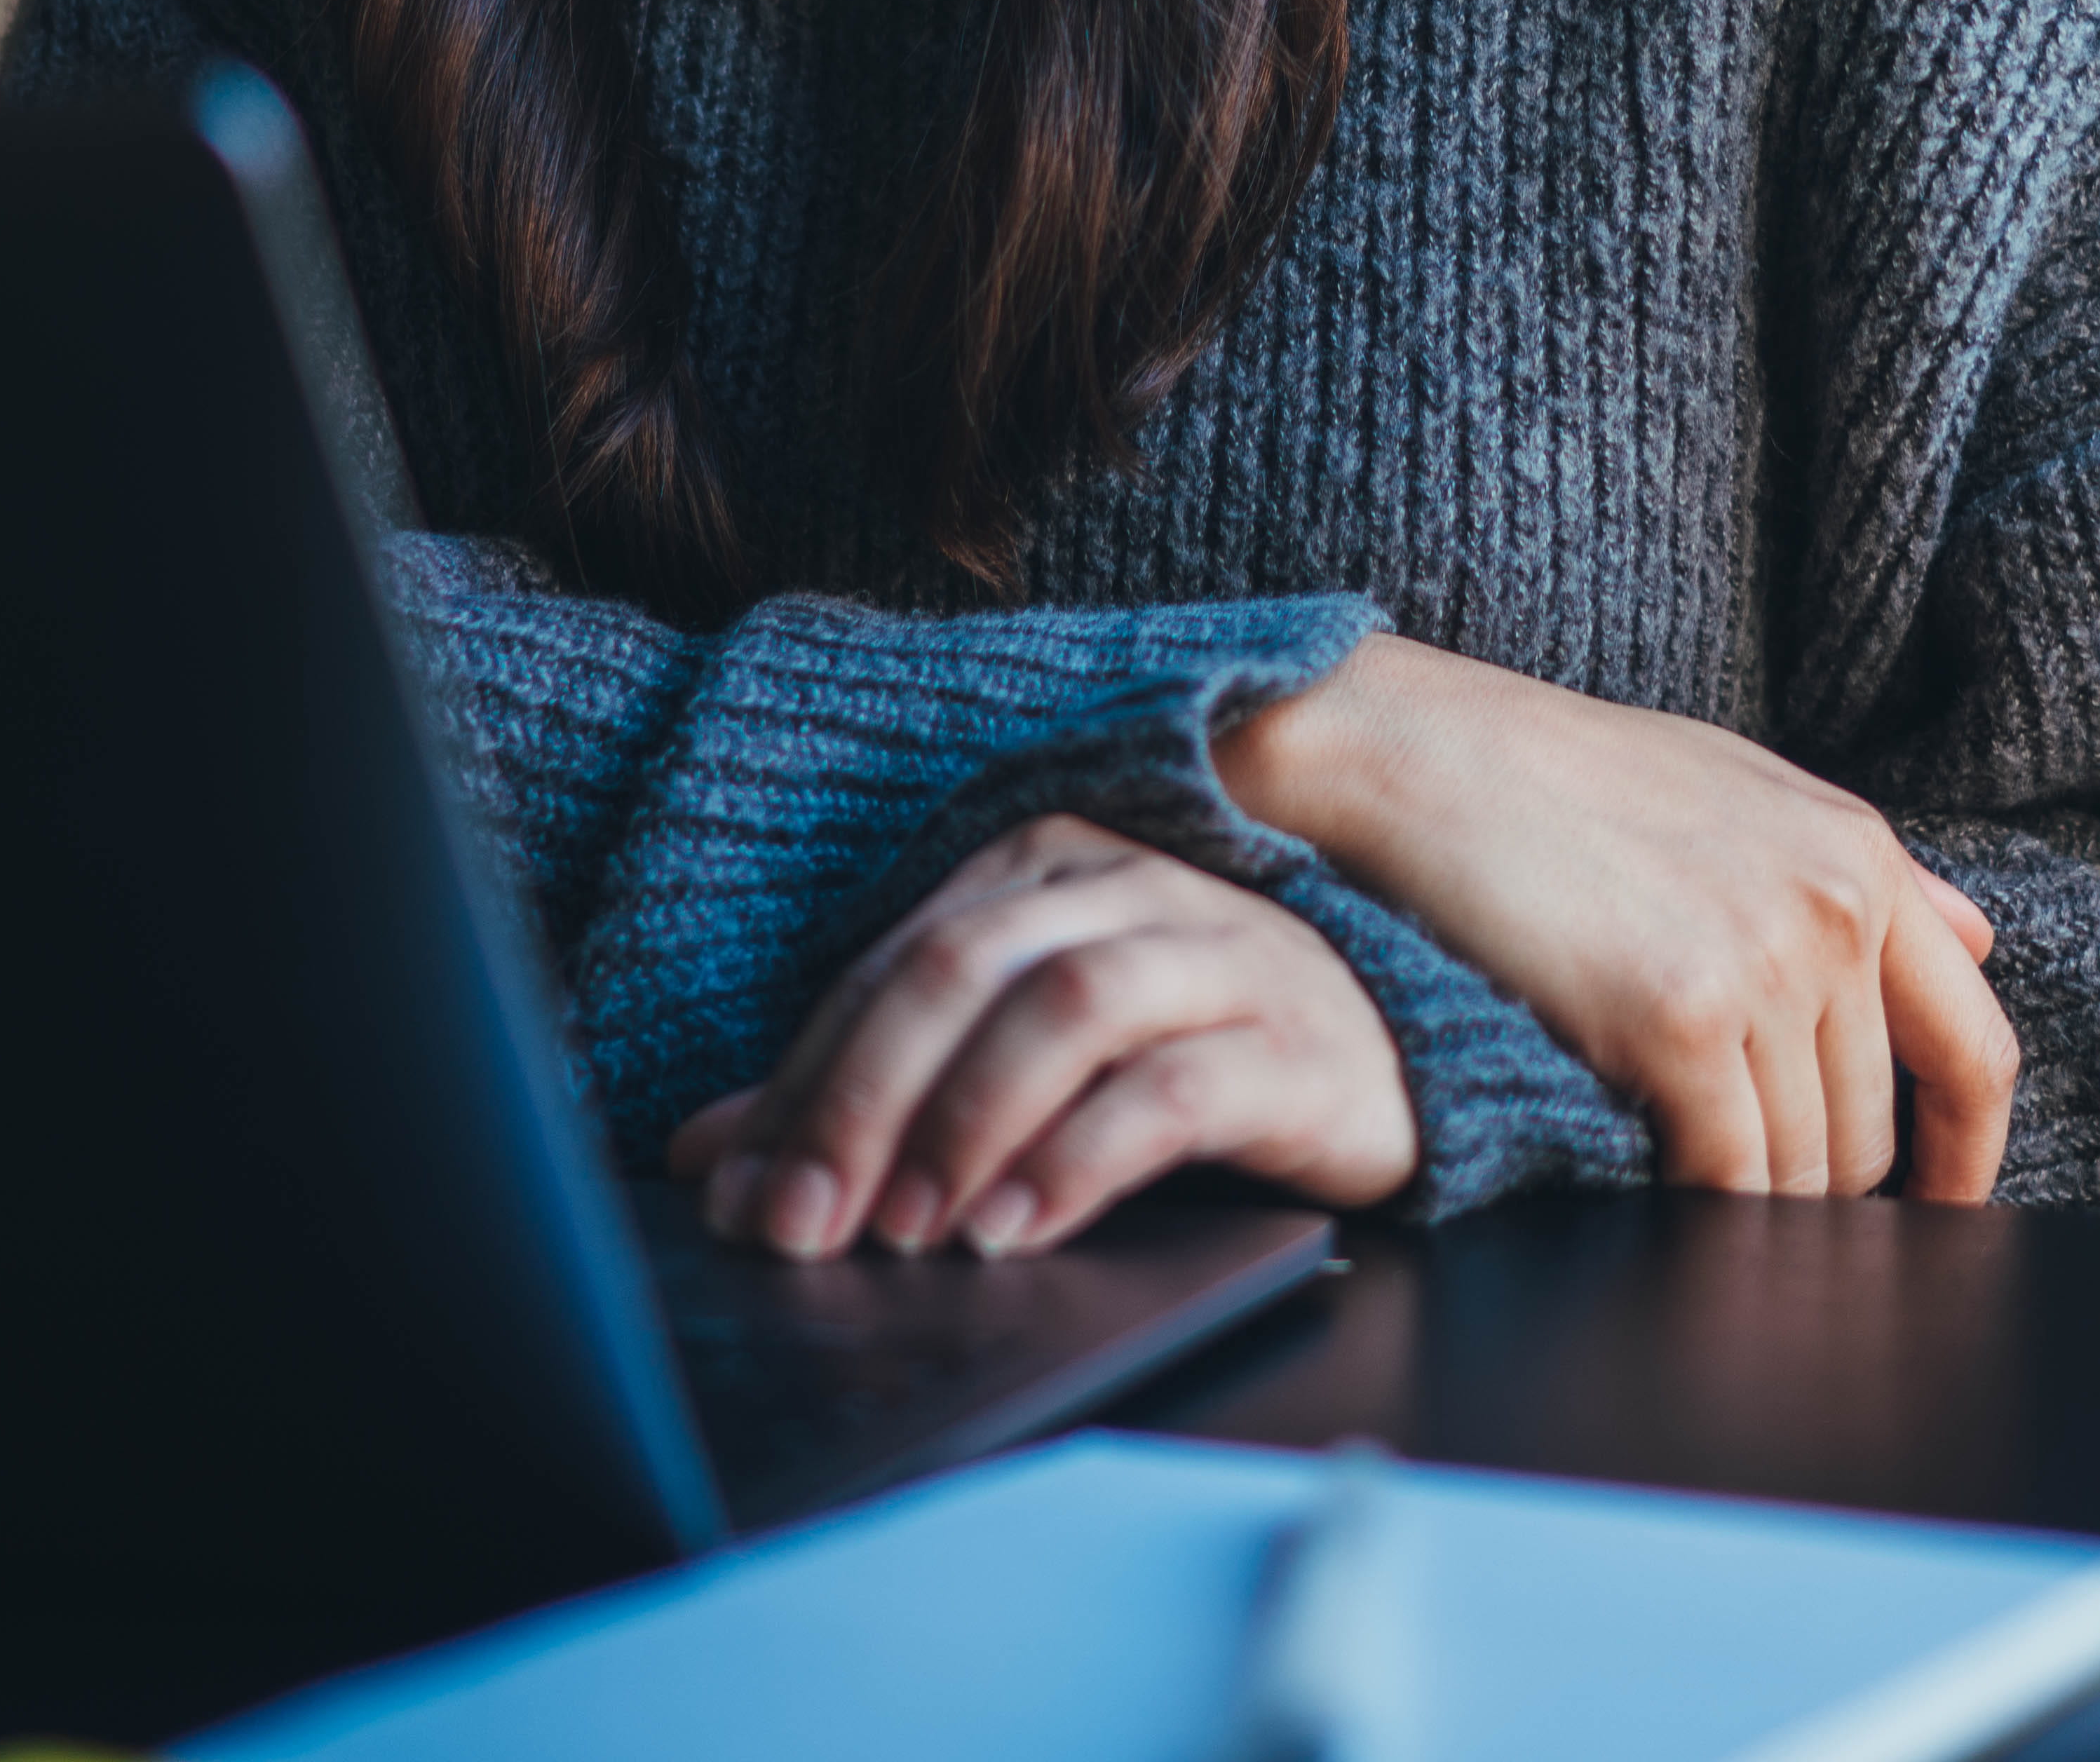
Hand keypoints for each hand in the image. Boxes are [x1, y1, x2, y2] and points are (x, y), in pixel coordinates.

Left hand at [668, 813, 1418, 1259]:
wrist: (1388, 1062)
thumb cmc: (1183, 1051)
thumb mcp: (1019, 1058)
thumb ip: (876, 1093)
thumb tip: (711, 1161)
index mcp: (1045, 868)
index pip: (890, 964)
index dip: (803, 1080)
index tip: (744, 1195)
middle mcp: (1128, 890)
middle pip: (961, 971)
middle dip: (864, 1104)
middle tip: (806, 1223)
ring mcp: (1219, 958)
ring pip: (1065, 1008)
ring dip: (968, 1123)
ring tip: (913, 1231)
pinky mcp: (1292, 1046)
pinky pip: (1171, 1091)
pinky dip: (1079, 1160)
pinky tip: (1019, 1229)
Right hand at [1215, 635, 2018, 1202]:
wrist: (1424, 755)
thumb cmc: (1569, 777)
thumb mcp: (1746, 789)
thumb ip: (1867, 875)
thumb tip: (1986, 940)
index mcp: (1859, 856)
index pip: (1975, 1047)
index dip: (1966, 1154)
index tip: (1942, 1204)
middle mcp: (1831, 911)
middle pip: (1875, 1129)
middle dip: (1828, 1186)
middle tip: (1760, 1199)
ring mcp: (1758, 967)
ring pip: (1802, 1167)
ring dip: (1755, 1204)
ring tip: (1688, 1185)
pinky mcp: (1674, 1021)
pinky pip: (1726, 1175)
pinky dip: (1701, 1207)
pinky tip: (1653, 1185)